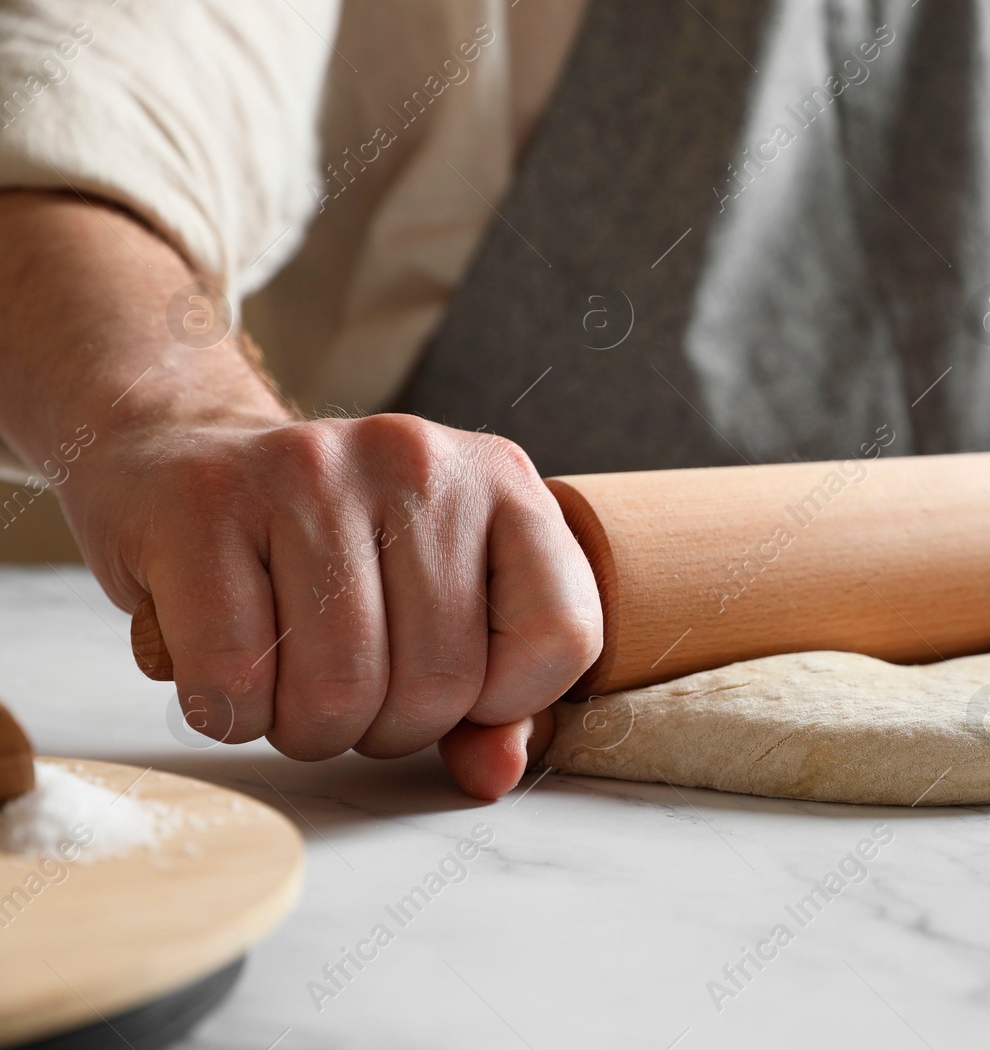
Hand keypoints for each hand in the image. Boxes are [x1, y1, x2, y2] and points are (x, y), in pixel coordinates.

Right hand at [61, 414, 601, 796]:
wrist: (185, 460)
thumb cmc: (330, 553)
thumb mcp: (441, 602)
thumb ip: (495, 698)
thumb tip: (495, 771)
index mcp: (502, 479)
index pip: (563, 635)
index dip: (506, 699)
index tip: (452, 682)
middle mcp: (417, 461)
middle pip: (442, 681)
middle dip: (390, 728)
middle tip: (351, 689)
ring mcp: (310, 471)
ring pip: (340, 692)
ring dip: (310, 729)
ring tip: (291, 679)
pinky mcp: (206, 502)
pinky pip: (237, 678)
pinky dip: (233, 713)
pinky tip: (230, 669)